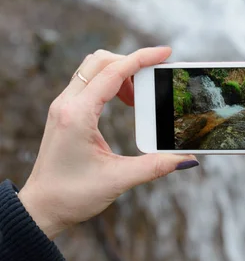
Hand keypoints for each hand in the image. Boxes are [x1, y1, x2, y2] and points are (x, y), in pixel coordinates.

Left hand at [17, 47, 198, 239]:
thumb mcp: (118, 180)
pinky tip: (126, 103)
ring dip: (120, 73)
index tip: (166, 53)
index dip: (141, 58)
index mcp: (77, 115)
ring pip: (93, 68)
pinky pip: (89, 82)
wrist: (41, 208)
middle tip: (154, 80)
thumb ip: (155, 166)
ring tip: (139, 98)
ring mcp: (63, 106)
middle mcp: (66, 104)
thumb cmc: (72, 195)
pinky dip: (111, 83)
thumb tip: (187, 159)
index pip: (112, 73)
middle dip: (131, 62)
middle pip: (100, 61)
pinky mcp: (65, 111)